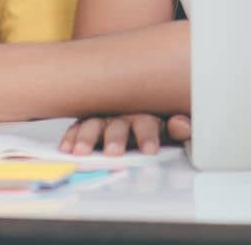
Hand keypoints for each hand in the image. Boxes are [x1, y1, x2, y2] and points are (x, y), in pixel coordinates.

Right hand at [60, 113, 189, 155]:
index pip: (147, 122)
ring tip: (82, 152)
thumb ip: (178, 127)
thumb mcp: (170, 125)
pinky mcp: (87, 122)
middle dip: (115, 138)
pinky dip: (71, 137)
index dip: (148, 136)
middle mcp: (122, 113)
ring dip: (88, 137)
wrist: (133, 97)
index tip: (149, 150)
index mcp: (146, 114)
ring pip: (94, 123)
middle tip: (113, 152)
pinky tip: (67, 148)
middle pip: (118, 123)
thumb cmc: (154, 122)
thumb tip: (183, 124)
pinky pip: (77, 127)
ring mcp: (103, 117)